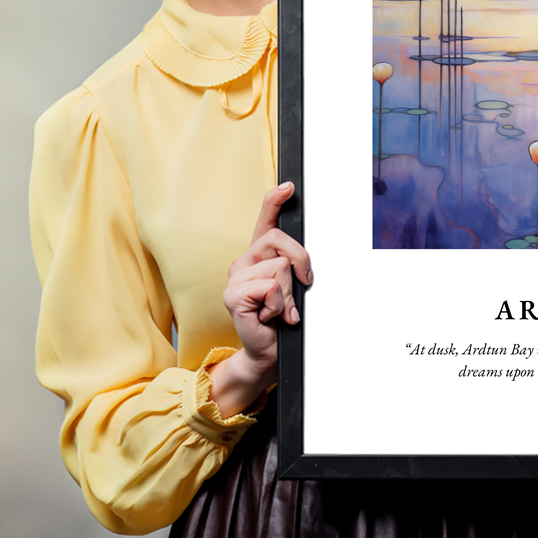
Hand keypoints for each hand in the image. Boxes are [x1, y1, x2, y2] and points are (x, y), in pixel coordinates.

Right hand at [208, 182, 312, 416]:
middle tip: (301, 286)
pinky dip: (279, 305)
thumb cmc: (282, 319)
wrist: (268, 351)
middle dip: (301, 262)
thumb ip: (294, 267)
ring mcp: (235, 277)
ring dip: (289, 293)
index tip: (289, 186)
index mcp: (259, 256)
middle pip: (280, 240)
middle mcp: (244, 261)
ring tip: (280, 309)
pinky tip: (270, 316)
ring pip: (280, 267)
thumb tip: (304, 259)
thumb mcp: (293, 287)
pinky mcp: (233, 295)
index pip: (265, 220)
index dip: (275, 200)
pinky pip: (270, 287)